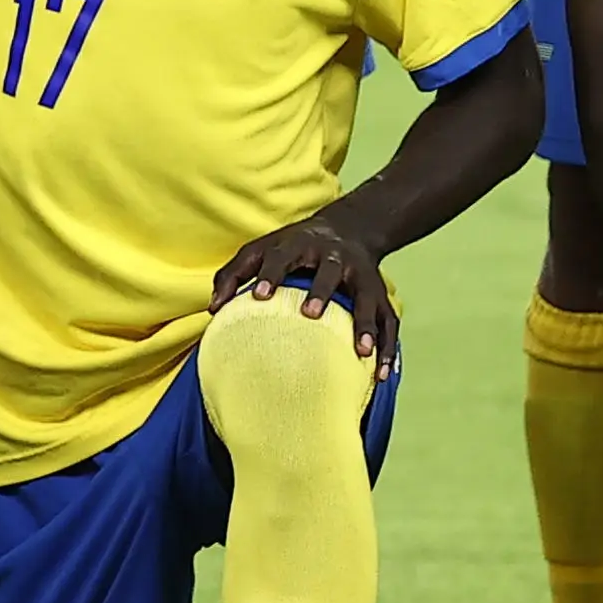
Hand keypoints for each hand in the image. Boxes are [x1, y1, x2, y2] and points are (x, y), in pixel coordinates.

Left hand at [214, 216, 399, 374]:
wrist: (348, 228)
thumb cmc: (293, 248)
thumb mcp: (261, 249)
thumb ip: (233, 274)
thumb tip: (213, 308)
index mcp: (301, 245)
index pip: (283, 256)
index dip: (271, 274)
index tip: (260, 295)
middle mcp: (334, 258)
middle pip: (330, 272)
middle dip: (321, 292)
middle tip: (310, 315)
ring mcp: (361, 276)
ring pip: (368, 299)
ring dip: (367, 324)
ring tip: (363, 352)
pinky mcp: (380, 294)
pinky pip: (389, 321)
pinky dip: (388, 348)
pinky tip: (382, 373)